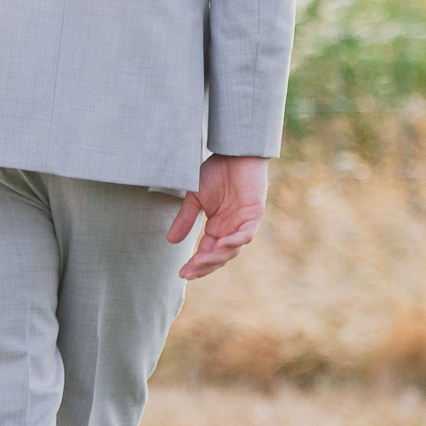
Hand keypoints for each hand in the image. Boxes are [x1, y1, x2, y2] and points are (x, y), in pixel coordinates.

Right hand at [166, 154, 268, 279]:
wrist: (233, 152)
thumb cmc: (216, 171)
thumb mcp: (194, 198)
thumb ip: (185, 219)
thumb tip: (171, 241)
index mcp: (217, 228)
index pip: (206, 252)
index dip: (195, 264)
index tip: (180, 273)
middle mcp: (230, 229)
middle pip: (219, 257)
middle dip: (204, 267)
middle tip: (187, 273)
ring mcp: (243, 223)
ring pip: (232, 250)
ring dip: (216, 257)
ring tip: (199, 261)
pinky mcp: (254, 214)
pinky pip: (246, 235)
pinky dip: (234, 242)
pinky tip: (220, 245)